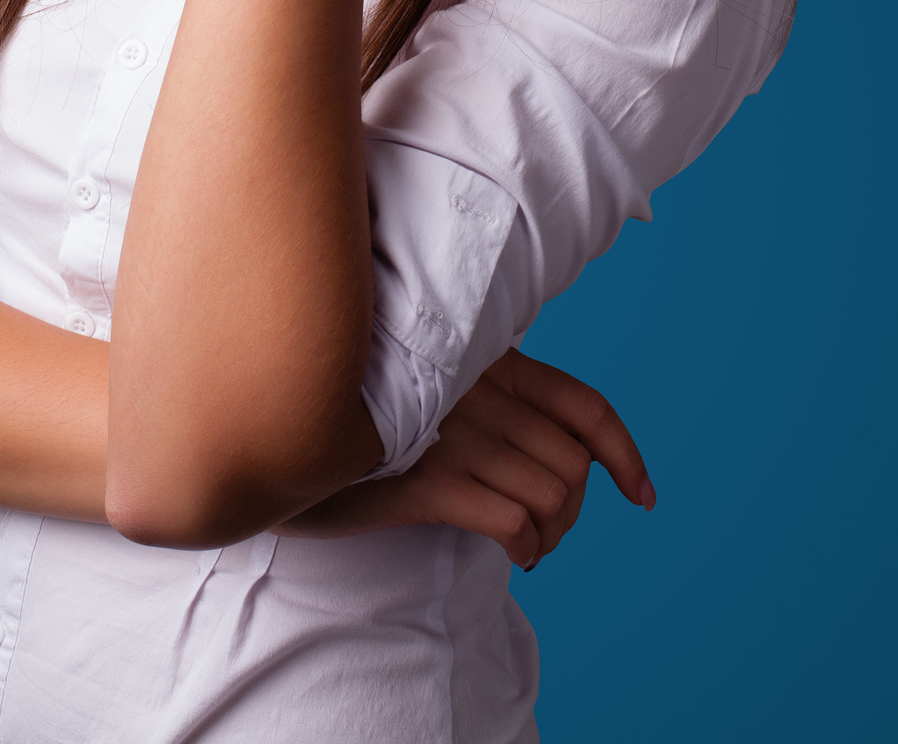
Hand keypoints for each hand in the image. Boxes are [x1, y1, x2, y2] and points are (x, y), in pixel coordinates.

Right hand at [273, 349, 654, 568]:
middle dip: (574, 510)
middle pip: (572, 462)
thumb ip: (479, 394)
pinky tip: (514, 551)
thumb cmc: (352, 416)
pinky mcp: (420, 476)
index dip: (625, 453)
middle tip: (546, 530)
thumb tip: (549, 443)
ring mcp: (446, 430)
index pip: (582, 404)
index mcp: (479, 361)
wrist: (270, 431)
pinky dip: (527, 543)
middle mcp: (470, 388)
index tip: (640, 494)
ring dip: (552, 532)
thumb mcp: (421, 388)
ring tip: (527, 542)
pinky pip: (512, 518)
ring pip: (551, 494)